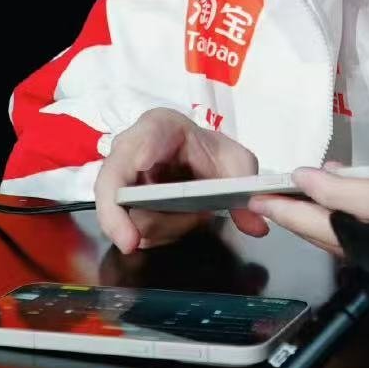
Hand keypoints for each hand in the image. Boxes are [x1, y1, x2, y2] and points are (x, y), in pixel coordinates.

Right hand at [95, 107, 269, 253]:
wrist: (199, 160)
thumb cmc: (211, 153)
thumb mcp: (236, 164)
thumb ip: (246, 189)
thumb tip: (256, 226)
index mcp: (161, 126)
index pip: (148, 133)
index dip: (143, 148)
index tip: (144, 162)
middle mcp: (131, 149)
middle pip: (112, 180)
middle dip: (117, 214)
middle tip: (130, 241)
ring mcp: (121, 178)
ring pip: (120, 212)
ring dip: (158, 228)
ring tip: (195, 219)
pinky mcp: (119, 203)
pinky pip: (125, 227)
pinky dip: (154, 235)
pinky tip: (179, 226)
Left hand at [249, 90, 368, 260]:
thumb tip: (362, 149)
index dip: (331, 193)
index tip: (301, 175)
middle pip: (355, 231)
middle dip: (303, 220)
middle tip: (264, 204)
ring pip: (361, 246)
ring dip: (315, 231)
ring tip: (279, 210)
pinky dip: (343, 236)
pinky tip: (318, 220)